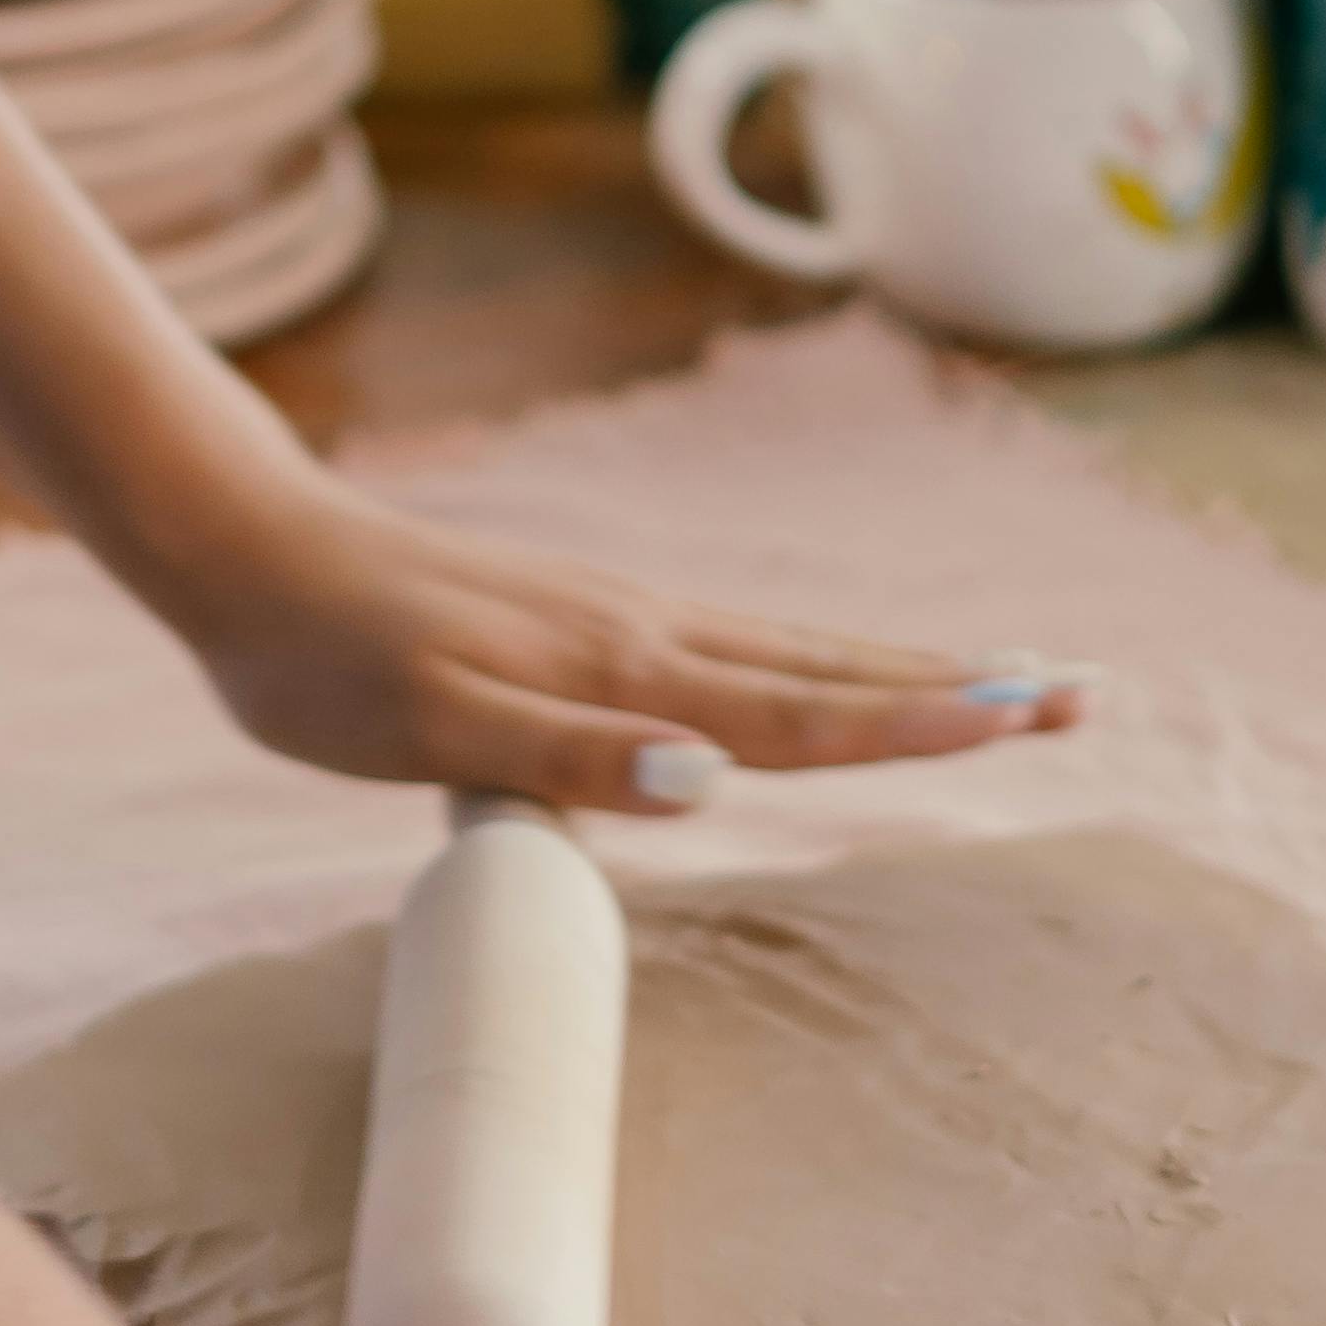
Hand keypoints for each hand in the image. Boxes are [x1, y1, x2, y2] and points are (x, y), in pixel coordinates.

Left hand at [164, 475, 1087, 811]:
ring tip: (1002, 680)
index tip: (1037, 718)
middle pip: (832, 668)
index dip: (922, 723)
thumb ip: (568, 757)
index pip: (803, 711)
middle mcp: (639, 634)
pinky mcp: (578, 613)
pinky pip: (733, 644)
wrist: (239, 548)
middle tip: (1087, 696)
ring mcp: (615, 615)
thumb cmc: (317, 661)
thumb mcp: (426, 728)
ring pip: (791, 650)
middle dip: (960, 687)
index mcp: (620, 672)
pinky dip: (814, 660)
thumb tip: (711, 777)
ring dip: (904, 666)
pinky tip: (821, 676)